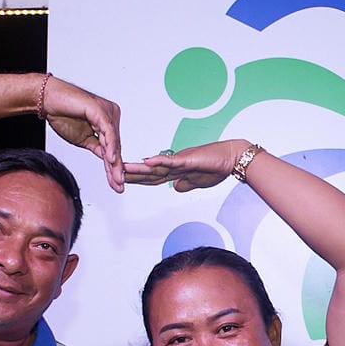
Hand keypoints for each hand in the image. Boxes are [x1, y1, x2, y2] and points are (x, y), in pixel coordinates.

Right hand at [41, 77, 123, 189]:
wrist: (47, 100)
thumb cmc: (62, 114)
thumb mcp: (83, 139)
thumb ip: (97, 148)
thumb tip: (108, 161)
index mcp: (108, 122)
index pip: (113, 148)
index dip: (114, 167)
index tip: (116, 184)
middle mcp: (111, 115)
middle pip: (116, 147)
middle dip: (116, 168)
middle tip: (119, 186)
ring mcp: (107, 112)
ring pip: (114, 141)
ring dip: (115, 162)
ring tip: (117, 178)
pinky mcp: (100, 110)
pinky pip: (107, 131)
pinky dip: (110, 146)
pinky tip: (111, 159)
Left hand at [121, 140, 247, 193]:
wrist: (232, 158)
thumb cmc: (218, 167)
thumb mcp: (199, 181)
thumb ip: (186, 184)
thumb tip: (175, 188)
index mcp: (176, 170)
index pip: (152, 177)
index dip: (137, 179)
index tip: (122, 180)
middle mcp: (174, 163)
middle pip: (148, 171)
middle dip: (131, 174)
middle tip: (112, 173)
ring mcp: (180, 160)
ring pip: (155, 166)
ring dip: (139, 168)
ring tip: (122, 167)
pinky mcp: (188, 159)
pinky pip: (171, 160)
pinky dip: (159, 161)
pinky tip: (147, 161)